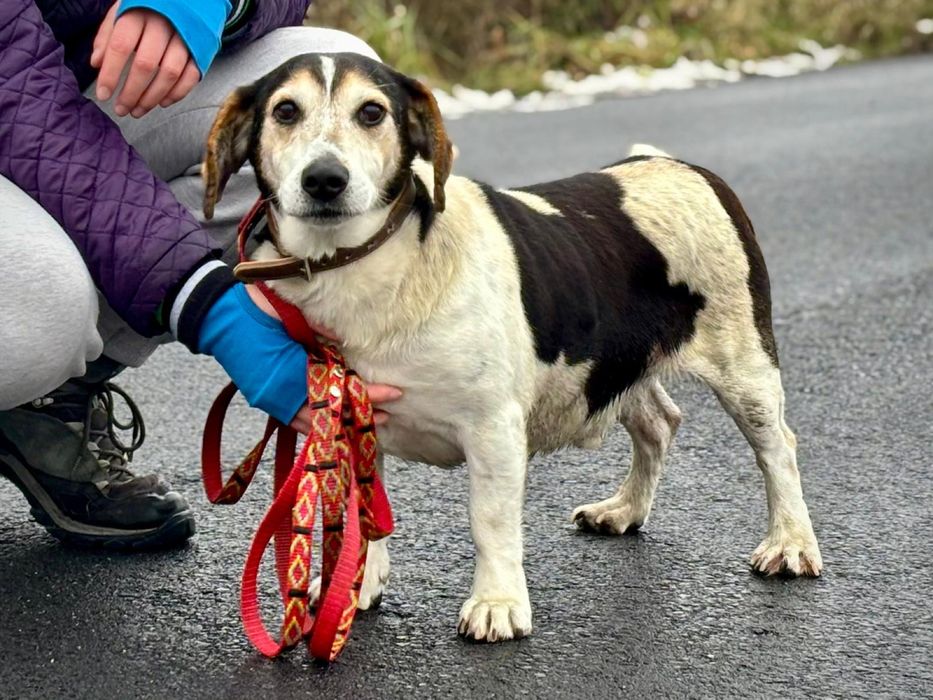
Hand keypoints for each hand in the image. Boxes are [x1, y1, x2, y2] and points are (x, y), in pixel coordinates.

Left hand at [91, 4, 200, 117]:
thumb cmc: (148, 7)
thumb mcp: (122, 11)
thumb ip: (107, 35)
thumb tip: (97, 63)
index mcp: (137, 12)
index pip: (120, 46)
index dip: (110, 74)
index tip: (103, 95)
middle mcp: (162, 25)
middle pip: (146, 64)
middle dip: (131, 92)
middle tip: (122, 109)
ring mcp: (184, 38)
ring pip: (169, 74)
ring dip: (152, 97)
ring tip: (138, 110)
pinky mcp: (201, 50)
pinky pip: (191, 77)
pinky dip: (177, 93)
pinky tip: (162, 102)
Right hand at [245, 286, 401, 432]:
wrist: (219, 315)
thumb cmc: (258, 308)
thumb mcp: (295, 314)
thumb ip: (322, 330)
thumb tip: (345, 341)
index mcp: (292, 371)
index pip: (338, 391)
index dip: (366, 394)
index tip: (392, 393)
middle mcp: (282, 391)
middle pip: (328, 412)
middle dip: (359, 415)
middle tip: (388, 416)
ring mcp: (271, 398)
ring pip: (312, 422)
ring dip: (340, 424)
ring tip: (367, 424)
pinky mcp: (265, 399)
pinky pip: (294, 419)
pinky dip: (316, 423)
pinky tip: (334, 424)